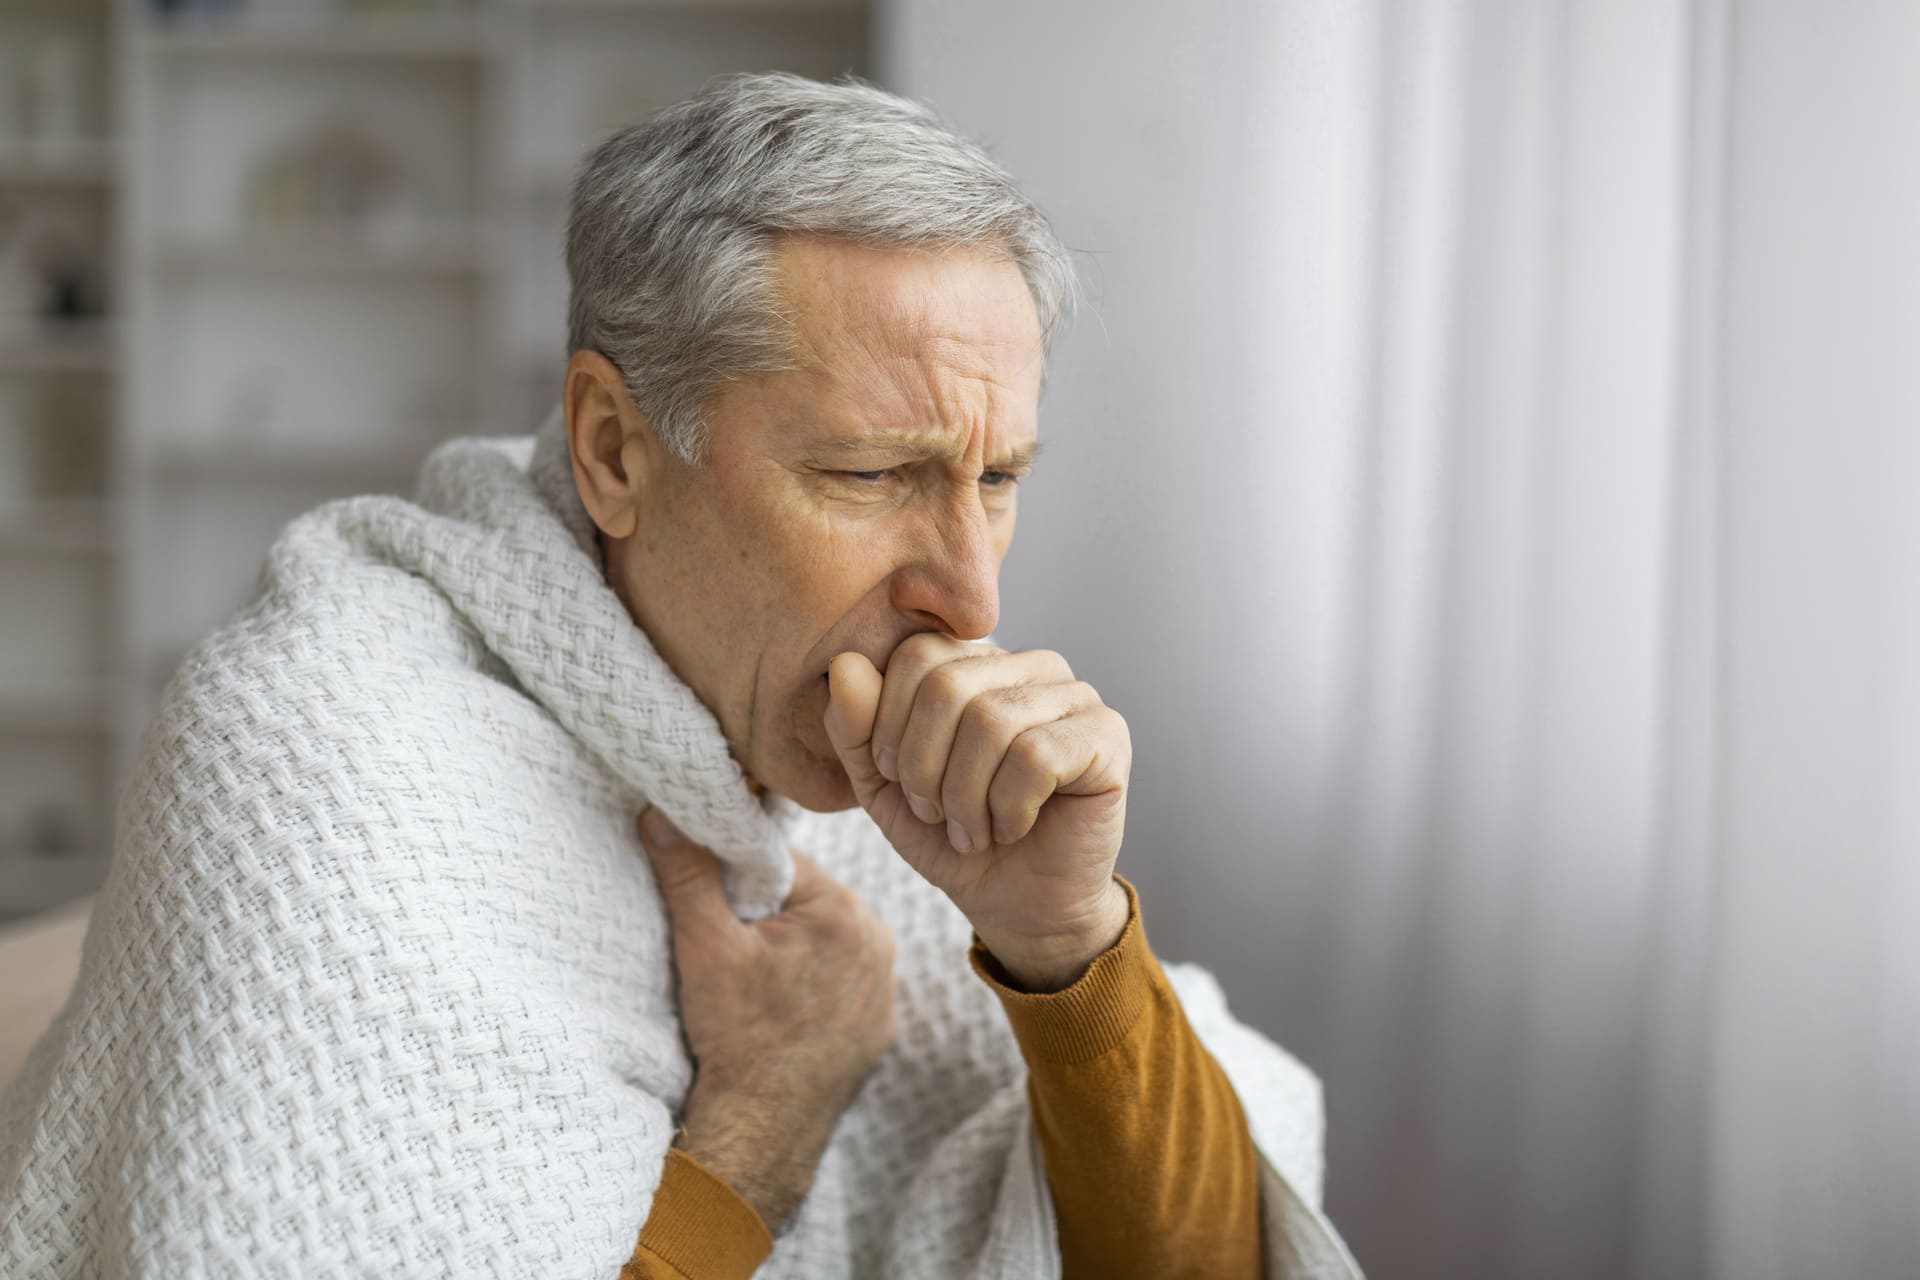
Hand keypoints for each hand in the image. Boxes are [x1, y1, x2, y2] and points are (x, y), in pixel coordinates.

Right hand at [638, 805, 896, 1233]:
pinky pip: (841, 987)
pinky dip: (813, 992)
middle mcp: (881, 943)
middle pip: (806, 903)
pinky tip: (782, 1015)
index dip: (739, 879)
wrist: (762, 1131)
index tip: (716, 907)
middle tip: (733, 954)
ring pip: (824, 945)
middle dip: (767, 917)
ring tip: (756, 989)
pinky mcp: (880, 1028)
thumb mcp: (705, 948)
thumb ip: (688, 873)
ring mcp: (886, 989)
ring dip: (791, 954)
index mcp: (845, 912)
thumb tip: (664, 812)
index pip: (782, 864)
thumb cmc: (736, 1038)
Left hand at [823, 633, 1132, 991]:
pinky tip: (1015, 828)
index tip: (898, 780)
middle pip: (948, 685)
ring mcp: (1077, 696)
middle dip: (925, 767)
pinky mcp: (1108, 736)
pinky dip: (1010, 808)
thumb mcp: (883, 786)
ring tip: (974, 831)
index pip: (917, 654)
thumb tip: (844, 664)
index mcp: (978, 663)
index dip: (889, 725)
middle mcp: (1031, 666)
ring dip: (966, 797)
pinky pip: (1037, 756)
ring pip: (992, 721)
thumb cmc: (953, 838)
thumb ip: (855, 726)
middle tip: (937, 814)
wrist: (1019, 906)